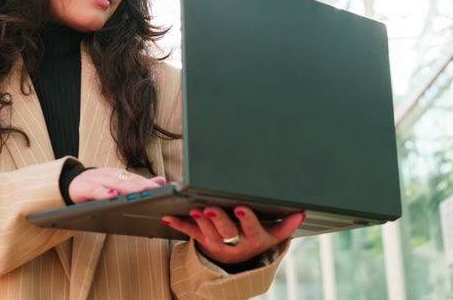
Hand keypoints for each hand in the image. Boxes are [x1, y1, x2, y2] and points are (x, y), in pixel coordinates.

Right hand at [68, 167, 165, 203]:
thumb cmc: (97, 186)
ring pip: (114, 183)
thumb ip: (138, 184)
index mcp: (119, 175)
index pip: (137, 179)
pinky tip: (111, 196)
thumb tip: (162, 180)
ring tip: (140, 193)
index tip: (164, 187)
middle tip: (156, 191)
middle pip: (128, 180)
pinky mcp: (84, 187)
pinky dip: (103, 193)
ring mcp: (97, 179)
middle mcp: (109, 175)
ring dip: (127, 188)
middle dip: (142, 185)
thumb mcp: (117, 184)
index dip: (150, 183)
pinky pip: (94, 190)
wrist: (70, 184)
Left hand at [161, 206, 304, 264]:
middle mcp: (234, 244)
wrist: (239, 260)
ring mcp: (216, 243)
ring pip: (207, 233)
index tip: (240, 208)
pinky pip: (189, 232)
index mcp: (254, 240)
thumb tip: (300, 214)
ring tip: (195, 209)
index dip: (246, 220)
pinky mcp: (202, 240)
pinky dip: (178, 223)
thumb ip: (285, 225)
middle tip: (210, 207)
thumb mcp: (272, 235)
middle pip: (226, 232)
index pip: (251, 230)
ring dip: (199, 221)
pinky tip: (168, 215)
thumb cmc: (256, 238)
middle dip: (218, 219)